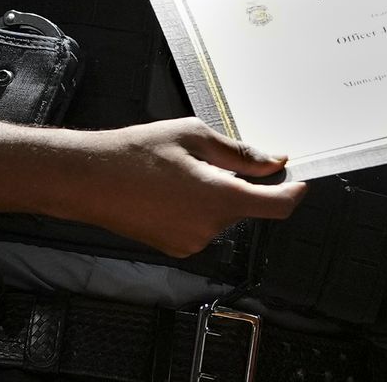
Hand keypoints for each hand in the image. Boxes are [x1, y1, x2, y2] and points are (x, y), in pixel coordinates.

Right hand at [72, 117, 307, 256]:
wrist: (88, 179)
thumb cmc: (136, 152)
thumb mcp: (194, 137)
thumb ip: (240, 154)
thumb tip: (274, 162)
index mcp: (219, 199)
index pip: (277, 206)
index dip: (293, 192)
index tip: (298, 180)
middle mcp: (209, 228)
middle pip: (246, 206)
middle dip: (239, 183)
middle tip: (209, 158)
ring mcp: (191, 243)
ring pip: (223, 215)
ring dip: (216, 194)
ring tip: (179, 172)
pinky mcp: (175, 248)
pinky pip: (202, 226)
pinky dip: (198, 207)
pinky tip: (170, 190)